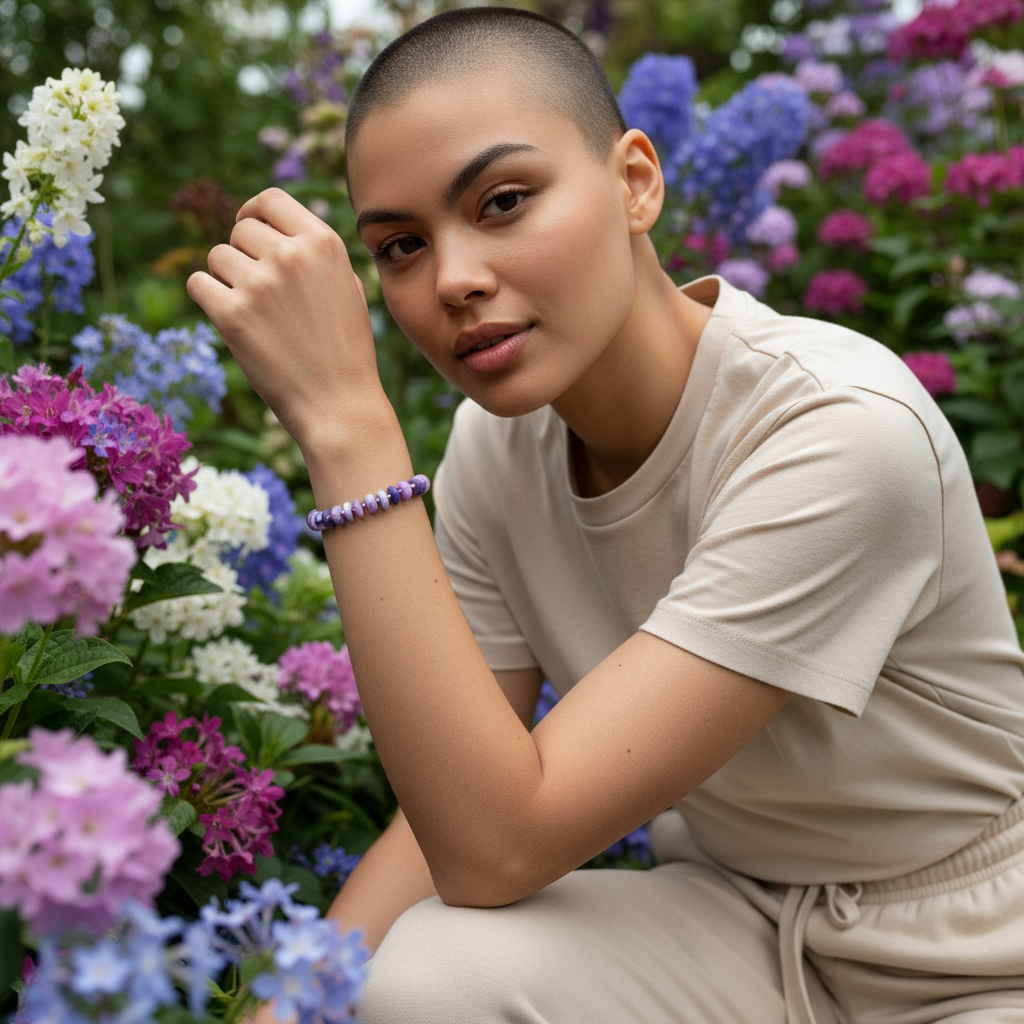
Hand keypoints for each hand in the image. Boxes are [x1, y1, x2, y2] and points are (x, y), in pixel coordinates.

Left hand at [187, 188, 385, 448]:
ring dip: (226, 280)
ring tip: (255, 314)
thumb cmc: (346, 352)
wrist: (340, 406)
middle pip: (240, 230)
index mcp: (324, 244)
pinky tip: (232, 321)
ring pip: (217, 257)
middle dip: (244, 255)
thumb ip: (314, 253)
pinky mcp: (231, 315)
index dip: (254, 213)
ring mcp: (260, 285)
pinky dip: (208, 299)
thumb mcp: (347, 288)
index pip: (271, 200)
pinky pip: (197, 284)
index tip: (250, 230)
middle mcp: (291, 256)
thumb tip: (272, 227)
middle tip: (259, 293)